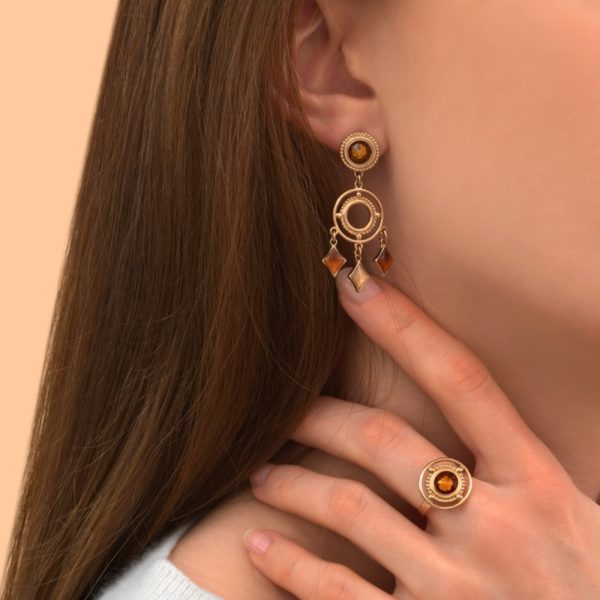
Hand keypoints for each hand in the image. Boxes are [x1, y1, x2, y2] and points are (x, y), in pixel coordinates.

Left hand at [242, 273, 599, 598]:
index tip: (354, 286)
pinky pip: (334, 592)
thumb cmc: (584, 586)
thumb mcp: (569, 513)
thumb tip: (461, 409)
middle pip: (382, 441)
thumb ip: (514, 465)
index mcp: (535, 482)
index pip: (460, 380)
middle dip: (320, 417)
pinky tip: (258, 545)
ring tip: (260, 475)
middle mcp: (494, 527)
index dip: (403, 327)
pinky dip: (287, 563)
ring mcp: (454, 588)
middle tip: (283, 409)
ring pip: (347, 509)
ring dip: (290, 485)